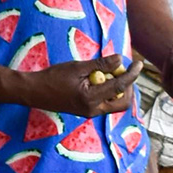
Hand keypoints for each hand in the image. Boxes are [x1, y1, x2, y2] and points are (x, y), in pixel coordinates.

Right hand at [24, 55, 141, 117]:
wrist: (34, 92)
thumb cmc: (53, 77)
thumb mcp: (77, 67)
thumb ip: (100, 64)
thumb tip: (121, 60)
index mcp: (91, 99)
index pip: (120, 87)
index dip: (131, 74)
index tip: (138, 64)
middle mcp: (93, 110)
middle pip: (123, 103)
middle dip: (128, 87)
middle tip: (125, 71)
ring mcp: (90, 113)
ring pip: (115, 105)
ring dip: (118, 90)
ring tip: (111, 73)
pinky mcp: (86, 111)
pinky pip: (105, 104)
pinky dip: (108, 92)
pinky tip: (100, 80)